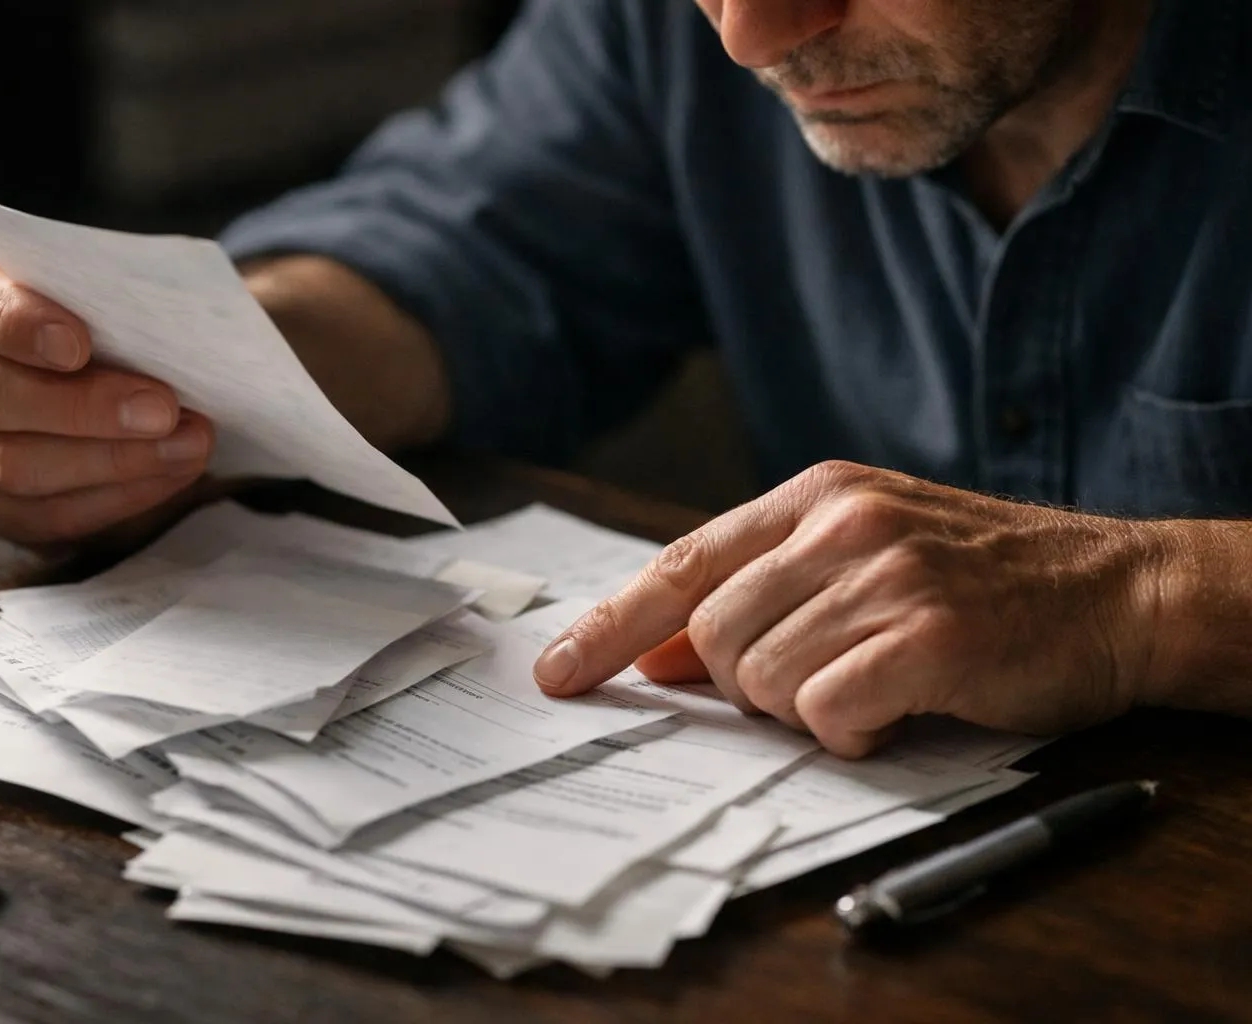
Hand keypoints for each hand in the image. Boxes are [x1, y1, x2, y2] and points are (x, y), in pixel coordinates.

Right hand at [0, 251, 214, 545]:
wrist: (85, 384)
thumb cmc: (98, 325)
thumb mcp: (98, 295)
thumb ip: (117, 301)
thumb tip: (176, 330)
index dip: (18, 325)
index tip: (78, 344)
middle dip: (86, 408)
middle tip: (163, 410)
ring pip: (17, 466)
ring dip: (115, 461)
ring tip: (186, 446)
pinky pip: (46, 513)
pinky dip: (117, 497)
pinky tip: (168, 476)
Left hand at [532, 461, 1167, 757]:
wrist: (1115, 589)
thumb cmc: (978, 581)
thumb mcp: (859, 560)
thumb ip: (754, 595)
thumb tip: (652, 650)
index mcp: (812, 497)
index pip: (679, 562)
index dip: (609, 624)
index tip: (558, 671)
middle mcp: (840, 523)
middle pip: (710, 634)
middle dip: (743, 682)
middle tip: (816, 680)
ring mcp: (885, 574)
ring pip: (761, 677)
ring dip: (802, 708)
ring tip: (869, 686)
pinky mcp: (929, 635)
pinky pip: (826, 710)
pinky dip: (849, 732)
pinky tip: (893, 713)